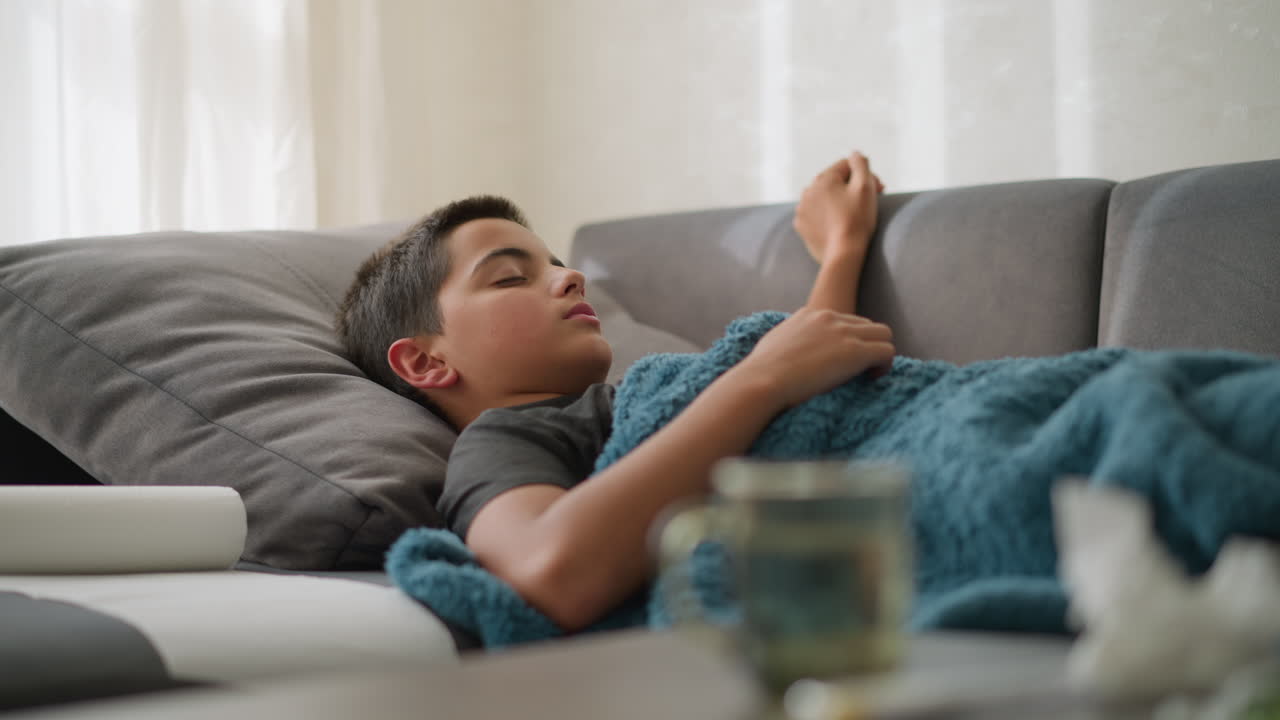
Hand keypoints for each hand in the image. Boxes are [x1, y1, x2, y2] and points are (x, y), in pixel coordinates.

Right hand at [735, 308, 894, 409]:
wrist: (762, 380)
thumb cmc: (761, 372)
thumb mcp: (774, 345)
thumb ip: (788, 342)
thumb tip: (787, 355)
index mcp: (810, 315)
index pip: (844, 320)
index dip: (848, 341)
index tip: (841, 361)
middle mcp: (829, 318)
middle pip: (867, 325)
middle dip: (868, 345)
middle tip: (860, 369)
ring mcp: (843, 333)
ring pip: (884, 334)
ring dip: (880, 353)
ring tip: (869, 374)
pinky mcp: (855, 351)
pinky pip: (887, 351)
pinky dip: (885, 365)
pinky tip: (871, 378)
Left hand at [793, 151, 884, 264]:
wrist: (843, 254)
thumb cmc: (857, 219)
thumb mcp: (865, 187)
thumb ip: (861, 164)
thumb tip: (855, 153)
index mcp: (822, 179)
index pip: (847, 166)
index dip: (865, 175)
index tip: (879, 189)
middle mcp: (807, 191)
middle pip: (834, 182)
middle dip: (853, 187)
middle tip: (872, 200)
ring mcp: (802, 210)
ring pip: (824, 198)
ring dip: (839, 200)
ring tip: (854, 213)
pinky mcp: (802, 227)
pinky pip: (816, 215)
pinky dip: (827, 216)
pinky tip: (839, 224)